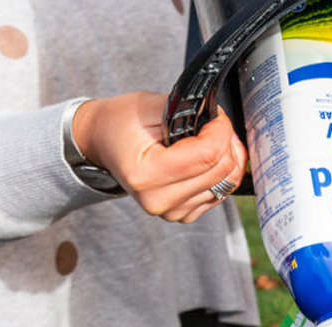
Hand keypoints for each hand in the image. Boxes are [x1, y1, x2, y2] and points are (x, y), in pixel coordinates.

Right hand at [70, 92, 245, 223]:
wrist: (104, 142)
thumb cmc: (122, 122)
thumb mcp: (149, 106)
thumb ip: (186, 112)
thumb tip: (219, 119)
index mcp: (146, 174)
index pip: (207, 155)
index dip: (221, 130)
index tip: (217, 115)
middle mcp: (158, 200)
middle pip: (221, 171)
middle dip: (226, 142)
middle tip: (213, 124)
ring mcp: (171, 211)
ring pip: (226, 184)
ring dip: (227, 158)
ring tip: (209, 139)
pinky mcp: (183, 215)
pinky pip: (220, 194)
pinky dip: (220, 174)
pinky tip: (207, 158)